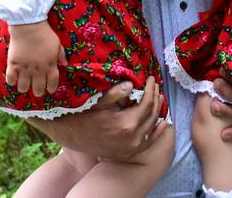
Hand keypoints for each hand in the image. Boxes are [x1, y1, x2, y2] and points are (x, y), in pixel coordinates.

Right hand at [6, 21, 67, 96]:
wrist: (29, 26)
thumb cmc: (45, 34)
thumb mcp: (57, 44)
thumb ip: (61, 55)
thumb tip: (65, 64)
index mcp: (50, 66)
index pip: (53, 84)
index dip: (51, 88)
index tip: (50, 89)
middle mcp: (38, 71)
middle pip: (38, 89)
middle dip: (38, 91)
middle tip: (36, 88)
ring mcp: (25, 69)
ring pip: (23, 88)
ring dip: (24, 87)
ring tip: (24, 83)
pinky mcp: (13, 65)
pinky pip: (10, 80)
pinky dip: (12, 81)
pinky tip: (14, 78)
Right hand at [29, 77, 168, 160]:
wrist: (71, 136)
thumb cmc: (83, 115)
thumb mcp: (98, 102)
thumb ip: (116, 93)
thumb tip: (131, 85)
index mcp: (126, 124)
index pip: (147, 103)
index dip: (150, 89)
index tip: (151, 79)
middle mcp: (132, 138)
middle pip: (152, 115)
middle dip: (156, 98)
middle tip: (156, 86)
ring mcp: (131, 148)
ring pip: (152, 127)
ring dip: (156, 112)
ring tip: (158, 98)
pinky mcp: (128, 152)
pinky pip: (147, 141)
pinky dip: (155, 131)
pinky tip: (161, 123)